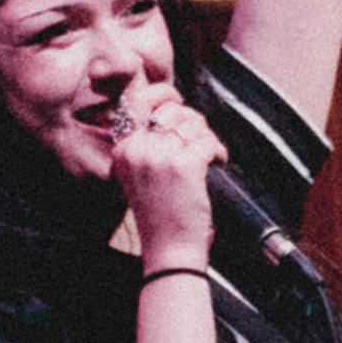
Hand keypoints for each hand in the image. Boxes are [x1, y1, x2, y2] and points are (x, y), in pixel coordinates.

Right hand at [109, 82, 227, 265]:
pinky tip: (217, 162)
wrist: (169, 248)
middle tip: (200, 140)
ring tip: (208, 156)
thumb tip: (174, 111)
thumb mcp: (139, 175)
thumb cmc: (160, 215)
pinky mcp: (184, 165)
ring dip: (207, 137)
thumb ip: (147, 144)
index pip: (135, 102)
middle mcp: (137, 149)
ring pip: (193, 124)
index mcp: (123, 150)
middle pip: (171, 111)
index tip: (176, 99)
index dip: (161, 93)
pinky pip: (208, 140)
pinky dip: (218, 150)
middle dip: (193, 121)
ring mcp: (159, 157)